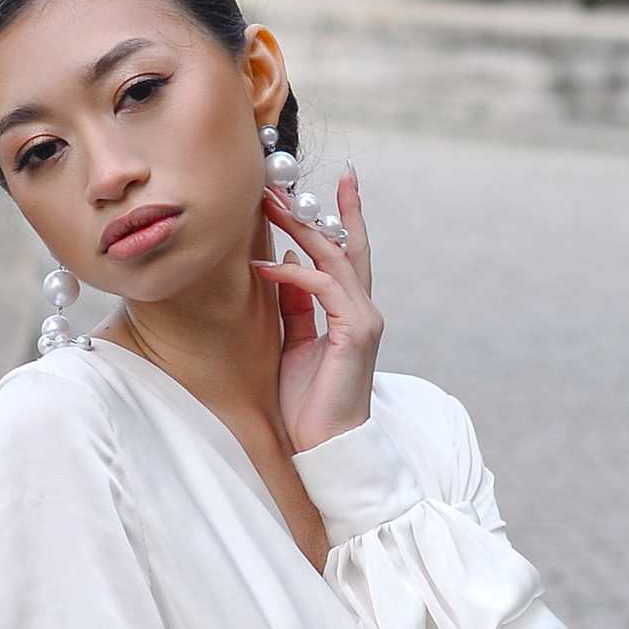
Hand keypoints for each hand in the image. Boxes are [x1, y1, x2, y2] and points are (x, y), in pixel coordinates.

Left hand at [256, 170, 381, 452]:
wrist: (324, 447)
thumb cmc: (308, 403)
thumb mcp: (294, 344)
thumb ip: (295, 306)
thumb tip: (283, 265)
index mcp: (352, 313)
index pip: (348, 254)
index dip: (341, 217)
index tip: (338, 181)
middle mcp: (363, 310)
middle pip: (345, 246)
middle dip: (315, 210)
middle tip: (282, 183)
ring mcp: (363, 320)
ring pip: (334, 258)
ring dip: (299, 229)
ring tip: (268, 205)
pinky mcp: (354, 333)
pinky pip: (322, 288)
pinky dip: (293, 272)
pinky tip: (265, 266)